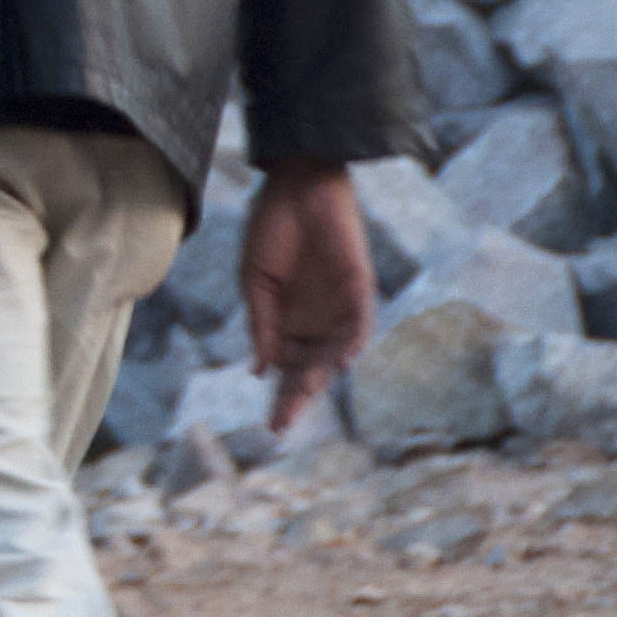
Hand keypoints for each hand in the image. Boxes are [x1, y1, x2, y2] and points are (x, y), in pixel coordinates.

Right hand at [242, 158, 376, 430]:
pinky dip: (352, 344)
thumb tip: (261, 370)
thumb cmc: (270, 230)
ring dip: (320, 377)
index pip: (287, 369)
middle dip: (298, 397)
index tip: (272, 428)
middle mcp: (316, 320)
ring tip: (304, 397)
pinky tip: (340, 362)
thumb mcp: (255, 282)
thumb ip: (262, 325)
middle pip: (310, 369)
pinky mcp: (360, 289)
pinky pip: (360, 324)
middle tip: (283, 424)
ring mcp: (339, 307)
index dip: (282, 397)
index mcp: (288, 321)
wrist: (295, 187)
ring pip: (333, 354)